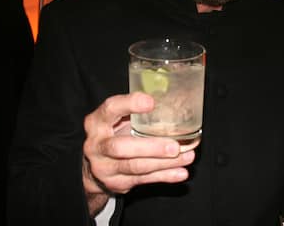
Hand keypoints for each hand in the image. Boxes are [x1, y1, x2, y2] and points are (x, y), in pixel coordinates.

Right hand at [82, 92, 197, 213]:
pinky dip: (164, 176)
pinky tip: (180, 172)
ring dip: (164, 163)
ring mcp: (104, 168)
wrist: (96, 166)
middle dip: (150, 148)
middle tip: (175, 146)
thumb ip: (137, 112)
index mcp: (97, 122)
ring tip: (187, 157)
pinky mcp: (116, 183)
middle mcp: (97, 146)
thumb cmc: (114, 133)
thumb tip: (176, 101)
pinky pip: (143, 180)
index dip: (129, 104)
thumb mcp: (118, 118)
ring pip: (135, 167)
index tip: (151, 102)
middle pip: (120, 147)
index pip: (110, 109)